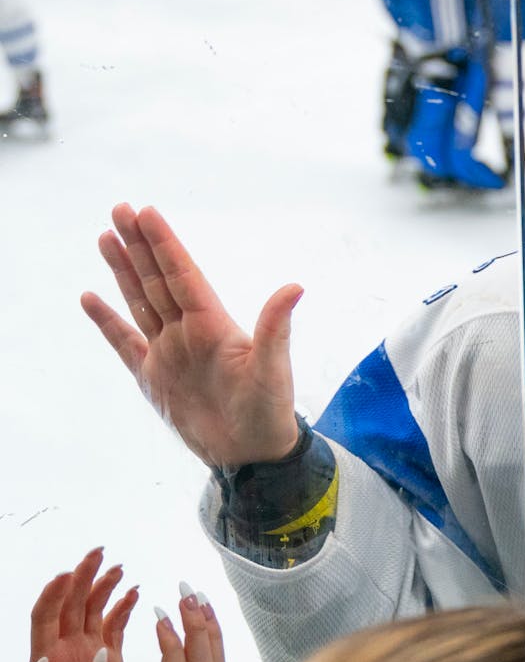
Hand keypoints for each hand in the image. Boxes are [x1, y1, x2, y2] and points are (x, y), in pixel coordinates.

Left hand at [16, 549, 135, 661]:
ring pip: (92, 613)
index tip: (68, 572)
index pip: (45, 618)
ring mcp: (84, 658)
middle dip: (83, 577)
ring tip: (119, 568)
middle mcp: (64, 655)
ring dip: (103, 588)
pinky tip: (134, 594)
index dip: (55, 594)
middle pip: (70, 606)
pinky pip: (112, 629)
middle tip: (98, 553)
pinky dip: (121, 609)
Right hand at [80, 204, 303, 467]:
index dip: (164, 243)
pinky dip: (107, 320)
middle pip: (158, 279)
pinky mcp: (153, 377)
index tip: (146, 212)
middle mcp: (188, 331)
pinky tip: (91, 296)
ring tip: (107, 236)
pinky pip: (124, 342)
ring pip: (141, 301)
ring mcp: (169, 352)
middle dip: (139, 244)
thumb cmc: (269, 411)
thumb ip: (276, 327)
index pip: (183, 274)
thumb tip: (296, 286)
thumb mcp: (273, 368)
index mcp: (213, 324)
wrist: (252, 454)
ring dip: (124, 270)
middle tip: (120, 207)